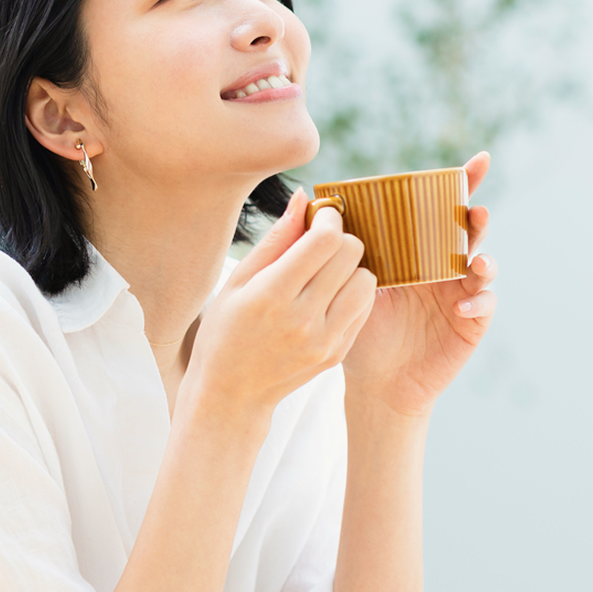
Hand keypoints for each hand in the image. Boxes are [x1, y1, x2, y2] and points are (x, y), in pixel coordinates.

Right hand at [173, 191, 377, 434]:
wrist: (231, 394)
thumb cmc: (226, 331)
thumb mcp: (238, 281)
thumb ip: (276, 239)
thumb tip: (305, 196)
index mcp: (271, 295)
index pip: (325, 241)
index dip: (329, 219)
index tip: (321, 216)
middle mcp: (302, 319)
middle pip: (351, 254)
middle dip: (341, 239)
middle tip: (322, 244)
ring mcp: (323, 341)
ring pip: (367, 280)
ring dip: (352, 268)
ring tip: (326, 273)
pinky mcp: (337, 354)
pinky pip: (364, 308)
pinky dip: (353, 294)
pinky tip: (329, 297)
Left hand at [343, 152, 497, 419]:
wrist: (375, 385)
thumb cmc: (358, 330)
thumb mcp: (345, 282)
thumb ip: (336, 245)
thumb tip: (308, 196)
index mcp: (420, 250)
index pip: (443, 210)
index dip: (465, 184)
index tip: (477, 161)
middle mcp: (445, 267)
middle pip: (470, 233)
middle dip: (477, 218)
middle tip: (475, 211)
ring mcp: (462, 294)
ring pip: (485, 265)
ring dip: (484, 257)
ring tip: (476, 258)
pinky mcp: (470, 323)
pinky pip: (484, 305)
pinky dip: (479, 300)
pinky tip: (463, 304)